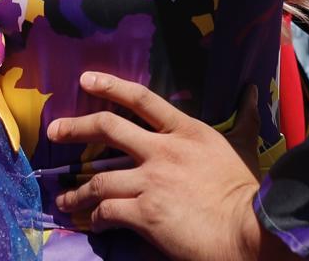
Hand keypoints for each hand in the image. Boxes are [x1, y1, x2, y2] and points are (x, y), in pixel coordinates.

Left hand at [46, 73, 277, 260]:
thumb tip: (254, 92)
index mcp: (186, 131)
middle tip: (54, 131)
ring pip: (99, 179)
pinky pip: (108, 211)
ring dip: (78, 191)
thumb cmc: (248, 190)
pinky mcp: (145, 213)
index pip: (142, 100)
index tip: (86, 79)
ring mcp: (151, 181)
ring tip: (65, 199)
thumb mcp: (246, 146)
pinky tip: (93, 224)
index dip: (111, 85)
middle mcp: (163, 151)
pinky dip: (97, 218)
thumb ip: (246, 118)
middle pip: (108, 129)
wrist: (251, 229)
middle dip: (76, 128)